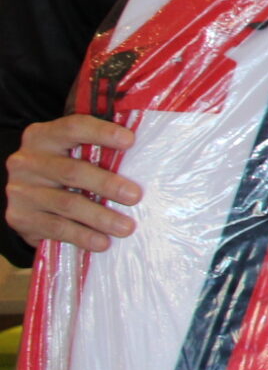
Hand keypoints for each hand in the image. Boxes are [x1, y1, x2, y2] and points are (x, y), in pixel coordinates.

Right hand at [5, 115, 141, 252]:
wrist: (24, 197)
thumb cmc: (61, 168)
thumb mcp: (71, 152)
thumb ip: (96, 149)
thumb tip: (145, 152)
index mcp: (43, 136)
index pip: (73, 127)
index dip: (102, 133)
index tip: (130, 141)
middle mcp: (27, 161)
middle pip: (72, 171)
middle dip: (108, 184)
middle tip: (135, 196)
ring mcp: (21, 190)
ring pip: (66, 204)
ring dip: (100, 217)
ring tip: (126, 227)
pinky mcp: (20, 217)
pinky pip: (55, 228)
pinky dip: (82, 236)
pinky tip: (102, 242)